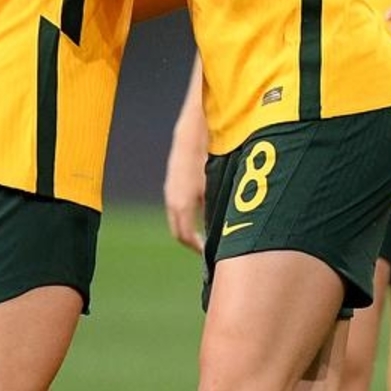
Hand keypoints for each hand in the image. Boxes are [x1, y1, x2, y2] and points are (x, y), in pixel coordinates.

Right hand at [163, 133, 206, 253]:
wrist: (191, 137)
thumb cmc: (207, 161)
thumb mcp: (214, 188)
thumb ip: (214, 209)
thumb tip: (221, 228)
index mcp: (183, 205)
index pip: (185, 236)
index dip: (196, 247)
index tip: (207, 253)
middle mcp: (173, 202)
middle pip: (178, 231)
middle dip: (191, 242)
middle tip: (205, 249)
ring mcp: (170, 193)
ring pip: (176, 219)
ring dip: (187, 228)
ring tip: (204, 232)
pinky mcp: (172, 185)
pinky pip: (176, 207)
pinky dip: (185, 216)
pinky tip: (199, 212)